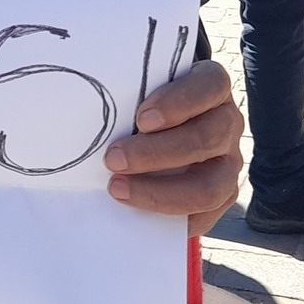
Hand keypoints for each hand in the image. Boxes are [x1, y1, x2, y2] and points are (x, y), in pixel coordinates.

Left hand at [103, 59, 243, 235]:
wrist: (160, 129)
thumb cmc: (144, 101)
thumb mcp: (138, 87)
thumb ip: (124, 91)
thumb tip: (74, 101)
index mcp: (212, 86)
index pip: (210, 86)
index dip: (179, 102)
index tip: (141, 118)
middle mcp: (227, 122)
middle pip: (207, 138)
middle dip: (156, 153)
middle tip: (113, 158)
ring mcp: (229, 162)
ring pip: (211, 185)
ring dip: (161, 191)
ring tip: (118, 188)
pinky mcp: (221, 195)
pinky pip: (205, 215)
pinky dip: (171, 217)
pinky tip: (138, 212)